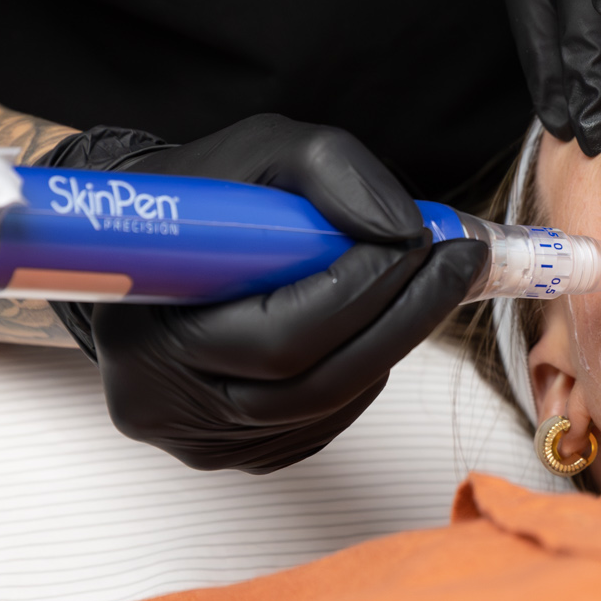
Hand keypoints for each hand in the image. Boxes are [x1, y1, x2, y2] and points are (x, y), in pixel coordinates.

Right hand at [77, 116, 488, 473]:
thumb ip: (331, 170)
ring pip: (326, 407)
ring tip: (424, 282)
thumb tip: (399, 228)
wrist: (148, 239)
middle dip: (403, 318)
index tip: (424, 240)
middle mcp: (159, 399)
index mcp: (143, 326)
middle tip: (458, 263)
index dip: (364, 289)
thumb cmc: (202, 196)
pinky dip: (362, 372)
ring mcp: (197, 437)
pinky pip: (321, 423)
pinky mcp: (233, 450)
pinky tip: (375, 323)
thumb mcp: (259, 149)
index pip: (280, 335)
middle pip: (313, 384)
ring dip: (389, 344)